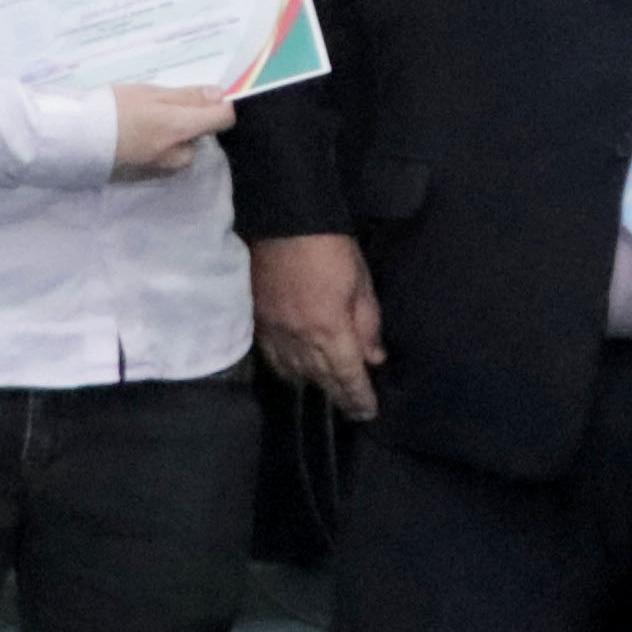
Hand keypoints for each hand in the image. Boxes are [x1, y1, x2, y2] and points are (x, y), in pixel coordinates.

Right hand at [107, 83, 235, 179]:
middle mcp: (178, 154)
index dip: (220, 105)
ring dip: (172, 137)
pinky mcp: (148, 177)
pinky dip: (156, 148)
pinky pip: (164, 160)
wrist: (75, 139)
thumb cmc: (112, 109)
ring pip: (181, 149)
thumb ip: (187, 96)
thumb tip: (219, 96)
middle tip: (159, 108)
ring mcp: (163, 169)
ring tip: (144, 123)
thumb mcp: (150, 93)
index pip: (223, 119)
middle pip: (199, 136)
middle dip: (187, 122)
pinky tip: (136, 138)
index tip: (206, 96)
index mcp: (181, 129)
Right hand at [253, 233, 381, 416]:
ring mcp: (273, 331)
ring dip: (312, 384)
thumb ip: (368, 324)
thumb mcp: (361, 282)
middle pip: (319, 378)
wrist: (282, 219)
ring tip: (326, 392)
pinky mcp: (257, 320)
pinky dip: (286, 368)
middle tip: (351, 409)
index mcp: (329, 329)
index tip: (368, 412)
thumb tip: (374, 358)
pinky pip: (272, 356)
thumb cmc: (330, 246)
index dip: (358, 397)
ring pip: (293, 372)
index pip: (347, 375)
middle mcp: (298, 339)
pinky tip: (294, 371)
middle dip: (337, 395)